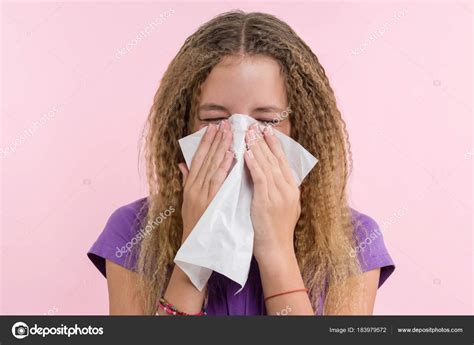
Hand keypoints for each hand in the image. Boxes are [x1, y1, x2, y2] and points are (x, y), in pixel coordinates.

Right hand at [178, 120, 233, 242]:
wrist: (195, 247)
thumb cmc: (194, 224)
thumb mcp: (188, 201)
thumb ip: (186, 181)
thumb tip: (182, 164)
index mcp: (190, 185)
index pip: (198, 158)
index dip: (205, 142)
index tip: (213, 127)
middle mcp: (194, 187)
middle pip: (205, 159)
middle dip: (215, 140)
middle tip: (224, 123)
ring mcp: (201, 194)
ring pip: (212, 166)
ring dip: (220, 148)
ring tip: (228, 133)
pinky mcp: (209, 202)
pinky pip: (218, 182)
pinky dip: (224, 167)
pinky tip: (230, 155)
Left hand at [243, 124, 300, 265]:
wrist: (276, 250)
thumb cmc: (275, 232)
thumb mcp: (283, 208)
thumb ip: (278, 191)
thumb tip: (270, 178)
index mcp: (292, 190)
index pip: (283, 162)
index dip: (275, 145)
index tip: (268, 131)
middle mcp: (288, 189)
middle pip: (276, 160)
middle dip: (265, 141)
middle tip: (255, 126)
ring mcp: (279, 195)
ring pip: (268, 165)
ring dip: (257, 148)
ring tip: (249, 133)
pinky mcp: (267, 202)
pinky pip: (260, 178)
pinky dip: (254, 164)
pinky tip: (247, 153)